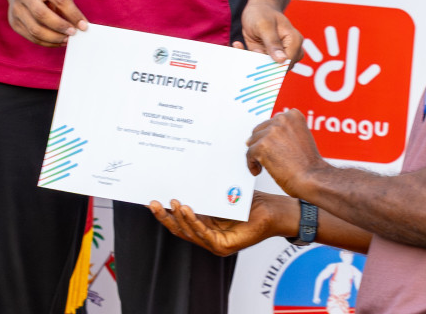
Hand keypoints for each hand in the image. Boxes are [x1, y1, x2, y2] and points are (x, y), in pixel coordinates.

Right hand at [0, 0, 86, 46]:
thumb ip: (66, 4)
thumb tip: (79, 25)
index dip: (73, 14)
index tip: (84, 25)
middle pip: (42, 15)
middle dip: (61, 27)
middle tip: (73, 33)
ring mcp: (15, 9)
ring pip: (36, 30)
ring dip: (54, 38)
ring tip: (67, 39)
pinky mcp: (14, 23)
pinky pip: (32, 37)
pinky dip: (47, 42)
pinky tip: (57, 41)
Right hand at [148, 191, 292, 256]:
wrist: (272, 211)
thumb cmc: (249, 201)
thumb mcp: (220, 195)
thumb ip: (202, 194)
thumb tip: (182, 178)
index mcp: (205, 226)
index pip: (180, 222)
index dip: (165, 213)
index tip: (152, 200)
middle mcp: (208, 237)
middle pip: (180, 229)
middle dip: (165, 217)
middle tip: (152, 203)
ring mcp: (216, 244)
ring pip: (189, 232)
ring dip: (178, 218)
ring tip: (170, 203)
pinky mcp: (224, 246)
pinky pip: (204, 234)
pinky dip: (193, 221)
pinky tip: (185, 209)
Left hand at [241, 0, 301, 64]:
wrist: (257, 9)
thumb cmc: (263, 12)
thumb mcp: (264, 25)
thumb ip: (272, 42)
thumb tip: (281, 60)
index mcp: (294, 41)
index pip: (287, 62)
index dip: (271, 65)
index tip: (254, 58)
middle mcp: (290, 51)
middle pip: (277, 68)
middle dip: (258, 63)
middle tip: (244, 51)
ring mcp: (279, 55)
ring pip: (266, 68)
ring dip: (250, 60)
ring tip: (239, 46)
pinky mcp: (268, 58)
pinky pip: (258, 64)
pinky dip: (246, 57)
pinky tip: (238, 44)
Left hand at [247, 109, 325, 192]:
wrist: (312, 179)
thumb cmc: (310, 165)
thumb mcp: (301, 138)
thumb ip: (286, 133)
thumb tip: (267, 137)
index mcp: (293, 116)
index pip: (273, 122)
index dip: (270, 135)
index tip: (271, 145)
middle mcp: (282, 120)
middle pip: (260, 130)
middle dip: (261, 144)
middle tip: (264, 156)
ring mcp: (272, 132)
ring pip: (253, 142)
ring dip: (256, 155)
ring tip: (263, 165)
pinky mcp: (262, 145)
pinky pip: (249, 153)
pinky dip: (251, 164)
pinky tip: (258, 170)